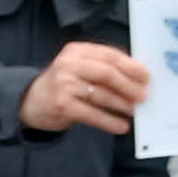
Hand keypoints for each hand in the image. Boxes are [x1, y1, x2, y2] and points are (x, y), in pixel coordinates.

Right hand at [20, 42, 152, 135]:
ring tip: (134, 111)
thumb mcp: (79, 68)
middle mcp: (69, 64)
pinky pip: (92, 114)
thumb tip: (138, 78)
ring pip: (102, 94)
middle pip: (108, 73)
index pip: (110, 55)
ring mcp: (64, 85)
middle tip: (143, 96)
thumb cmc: (63, 84)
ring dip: (122, 104)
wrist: (30, 102)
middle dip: (129, 85)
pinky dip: (109, 121)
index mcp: (77, 50)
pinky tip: (121, 126)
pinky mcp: (63, 106)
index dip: (131, 66)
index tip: (147, 77)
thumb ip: (102, 68)